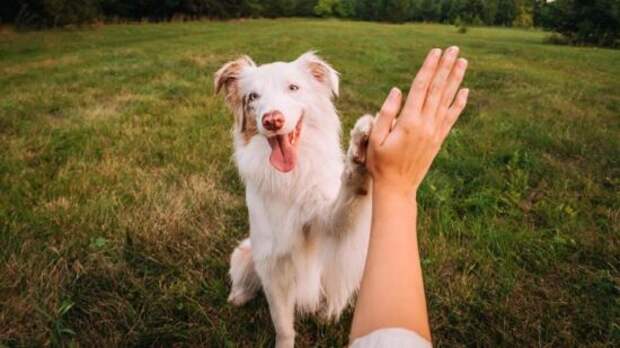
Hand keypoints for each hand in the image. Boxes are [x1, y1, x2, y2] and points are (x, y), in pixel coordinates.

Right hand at [366, 47, 468, 196]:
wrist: (397, 187)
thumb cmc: (380, 163)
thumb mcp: (375, 138)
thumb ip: (386, 113)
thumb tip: (397, 91)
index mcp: (408, 122)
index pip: (421, 88)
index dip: (429, 68)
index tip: (435, 52)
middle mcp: (425, 124)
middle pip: (437, 89)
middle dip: (445, 68)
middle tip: (454, 50)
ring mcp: (434, 132)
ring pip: (447, 100)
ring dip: (455, 80)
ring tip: (463, 62)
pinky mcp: (438, 139)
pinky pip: (451, 117)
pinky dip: (459, 103)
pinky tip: (465, 91)